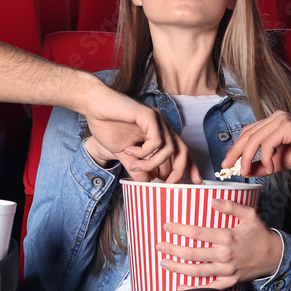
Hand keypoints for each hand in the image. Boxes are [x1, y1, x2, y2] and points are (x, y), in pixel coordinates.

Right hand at [85, 119, 200, 183]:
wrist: (94, 106)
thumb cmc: (107, 125)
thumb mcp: (124, 153)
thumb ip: (136, 167)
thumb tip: (146, 182)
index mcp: (159, 133)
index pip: (181, 151)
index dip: (190, 166)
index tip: (196, 182)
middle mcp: (162, 126)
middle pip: (182, 150)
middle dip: (179, 171)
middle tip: (168, 184)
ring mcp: (157, 120)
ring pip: (169, 149)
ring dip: (153, 164)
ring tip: (135, 165)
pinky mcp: (149, 115)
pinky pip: (156, 141)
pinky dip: (144, 152)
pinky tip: (130, 150)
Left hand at [156, 199, 281, 288]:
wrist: (275, 256)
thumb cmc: (260, 234)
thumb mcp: (249, 215)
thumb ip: (231, 206)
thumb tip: (212, 200)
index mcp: (228, 237)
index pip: (198, 233)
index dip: (180, 229)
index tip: (167, 226)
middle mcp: (225, 255)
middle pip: (193, 253)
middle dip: (173, 249)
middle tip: (159, 246)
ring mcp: (227, 271)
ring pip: (197, 271)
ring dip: (178, 268)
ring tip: (163, 262)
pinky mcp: (230, 282)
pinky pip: (209, 288)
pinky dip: (193, 289)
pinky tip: (179, 286)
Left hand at [222, 110, 290, 176]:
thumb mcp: (280, 162)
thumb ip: (263, 165)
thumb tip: (246, 171)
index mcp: (273, 122)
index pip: (248, 133)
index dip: (236, 148)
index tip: (228, 163)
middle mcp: (275, 117)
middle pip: (247, 134)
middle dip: (235, 152)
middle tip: (227, 167)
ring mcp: (281, 119)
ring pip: (254, 139)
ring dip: (247, 158)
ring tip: (246, 172)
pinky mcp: (287, 126)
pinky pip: (267, 143)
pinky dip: (265, 158)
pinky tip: (270, 168)